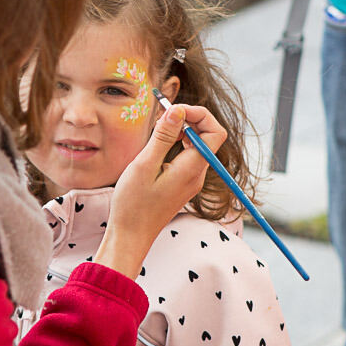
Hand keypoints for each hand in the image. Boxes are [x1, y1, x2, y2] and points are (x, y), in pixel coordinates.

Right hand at [94, 104, 226, 278]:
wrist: (131, 235)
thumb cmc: (133, 204)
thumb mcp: (144, 165)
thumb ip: (163, 137)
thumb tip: (178, 111)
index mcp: (191, 168)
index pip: (214, 132)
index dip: (198, 114)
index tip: (173, 109)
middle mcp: (197, 173)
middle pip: (207, 136)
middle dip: (189, 119)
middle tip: (162, 114)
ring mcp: (190, 180)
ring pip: (197, 145)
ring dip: (181, 130)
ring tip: (157, 126)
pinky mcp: (181, 184)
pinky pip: (187, 156)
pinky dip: (176, 144)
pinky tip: (156, 144)